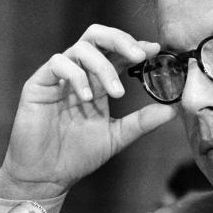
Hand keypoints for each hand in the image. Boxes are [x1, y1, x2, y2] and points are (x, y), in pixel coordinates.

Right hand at [0, 25, 177, 198]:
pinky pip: (58, 63)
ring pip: (81, 48)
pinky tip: (87, 98)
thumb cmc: (78, 155)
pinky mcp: (39, 83)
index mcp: (98, 82)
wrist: (47, 175)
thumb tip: (174, 109)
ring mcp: (59, 77)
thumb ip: (143, 121)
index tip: (155, 50)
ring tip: (116, 93)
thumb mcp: (117, 137)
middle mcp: (79, 73)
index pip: (117, 53)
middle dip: (121, 40)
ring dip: (103, 66)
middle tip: (139, 55)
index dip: (136, 47)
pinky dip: (77, 76)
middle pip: (98, 36)